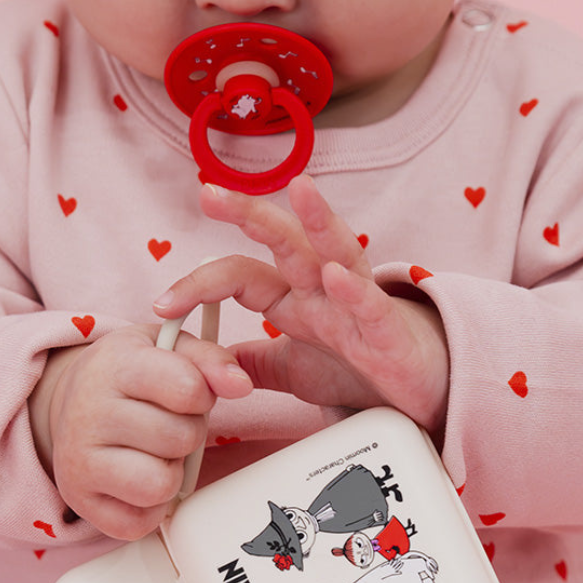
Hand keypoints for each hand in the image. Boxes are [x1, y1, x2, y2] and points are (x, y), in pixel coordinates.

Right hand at [31, 324, 251, 539]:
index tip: (188, 394)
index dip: (202, 396)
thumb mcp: (169, 350)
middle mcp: (89, 412)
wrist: (69, 404)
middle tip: (165, 425)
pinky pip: (139, 522)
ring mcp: (79, 459)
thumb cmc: (128, 379)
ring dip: (169, 473)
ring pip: (160, 485)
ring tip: (153, 454)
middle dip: (187, 435)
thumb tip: (239, 384)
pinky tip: (138, 480)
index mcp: (115, 366)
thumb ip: (210, 361)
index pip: (188, 388)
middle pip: (181, 439)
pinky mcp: (80, 501)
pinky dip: (149, 508)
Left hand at [153, 175, 449, 435]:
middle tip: (211, 193)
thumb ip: (254, 361)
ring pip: (338, 252)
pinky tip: (336, 274)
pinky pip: (371, 307)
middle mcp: (323, 291)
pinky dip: (354, 290)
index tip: (161, 307)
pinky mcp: (388, 334)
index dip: (198, 285)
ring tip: (300, 189)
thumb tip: (207, 362)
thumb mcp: (295, 371)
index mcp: (296, 298)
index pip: (240, 277)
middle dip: (251, 214)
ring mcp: (358, 307)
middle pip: (285, 242)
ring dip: (318, 221)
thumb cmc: (362, 370)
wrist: (422, 392)